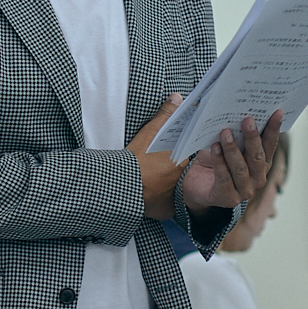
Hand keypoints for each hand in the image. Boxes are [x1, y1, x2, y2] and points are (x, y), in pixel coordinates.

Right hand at [130, 95, 187, 221]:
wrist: (121, 186)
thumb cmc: (136, 159)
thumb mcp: (150, 133)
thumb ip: (166, 115)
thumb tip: (177, 98)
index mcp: (180, 160)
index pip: (186, 155)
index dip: (178, 153)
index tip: (169, 152)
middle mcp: (180, 180)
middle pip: (180, 173)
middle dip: (172, 170)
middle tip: (159, 165)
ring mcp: (173, 197)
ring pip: (174, 190)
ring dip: (167, 186)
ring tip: (154, 179)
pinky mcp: (164, 210)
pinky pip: (166, 206)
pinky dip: (160, 201)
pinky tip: (152, 194)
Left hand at [180, 110, 283, 214]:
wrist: (197, 185)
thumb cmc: (215, 161)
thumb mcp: (228, 144)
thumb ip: (236, 132)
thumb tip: (237, 108)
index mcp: (262, 164)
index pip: (270, 145)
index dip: (274, 129)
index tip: (277, 112)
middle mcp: (258, 179)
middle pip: (257, 157)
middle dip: (252, 137)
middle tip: (247, 120)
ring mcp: (244, 191)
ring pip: (240, 168)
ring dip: (233, 149)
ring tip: (225, 132)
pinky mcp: (227, 198)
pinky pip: (224, 178)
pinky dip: (219, 162)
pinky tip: (214, 148)